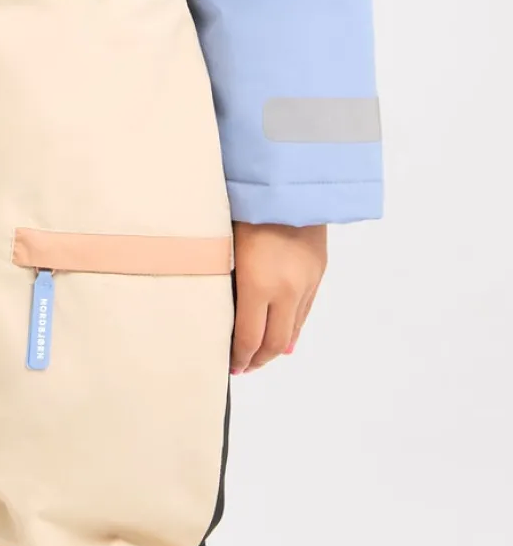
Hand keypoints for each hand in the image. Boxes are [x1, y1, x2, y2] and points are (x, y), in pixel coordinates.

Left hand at [230, 221, 325, 372]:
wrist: (288, 179)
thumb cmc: (244, 207)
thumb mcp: (226, 245)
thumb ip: (226, 283)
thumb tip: (229, 316)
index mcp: (258, 283)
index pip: (249, 337)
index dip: (239, 356)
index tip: (230, 365)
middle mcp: (287, 288)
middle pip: (275, 342)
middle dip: (258, 359)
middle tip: (243, 366)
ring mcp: (307, 281)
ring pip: (293, 329)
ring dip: (277, 346)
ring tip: (260, 355)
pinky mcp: (319, 271)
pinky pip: (305, 309)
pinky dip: (293, 326)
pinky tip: (284, 334)